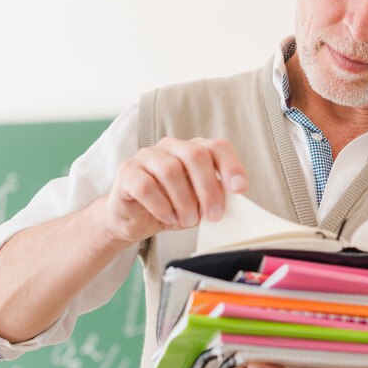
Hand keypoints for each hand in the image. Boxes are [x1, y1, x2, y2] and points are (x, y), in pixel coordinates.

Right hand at [103, 137, 247, 242]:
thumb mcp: (199, 204)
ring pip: (170, 170)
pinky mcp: (127, 172)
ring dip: (184, 201)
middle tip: (214, 215)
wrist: (133, 219)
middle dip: (209, 188)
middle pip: (195, 155)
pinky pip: (146, 186)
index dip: (231, 166)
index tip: (240, 190)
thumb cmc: (171, 207)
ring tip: (188, 220)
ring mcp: (147, 156)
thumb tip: (234, 202)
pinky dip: (162, 206)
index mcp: (193, 149)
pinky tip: (168, 218)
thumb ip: (215, 198)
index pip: (217, 147)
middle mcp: (171, 147)